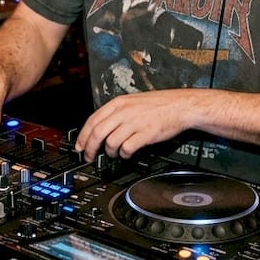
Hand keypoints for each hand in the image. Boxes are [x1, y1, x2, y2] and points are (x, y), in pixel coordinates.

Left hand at [73, 89, 192, 161]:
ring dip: (110, 152)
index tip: (80, 146)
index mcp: (118, 103)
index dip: (83, 136)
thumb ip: (116, 113)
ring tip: (114, 154)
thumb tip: (100, 128)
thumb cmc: (158, 105)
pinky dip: (124, 154)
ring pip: (111, 142)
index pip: (92, 120)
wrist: (180, 106)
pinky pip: (127, 148)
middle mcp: (124, 112)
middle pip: (98, 133)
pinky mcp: (145, 134)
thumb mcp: (132, 102)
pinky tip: (127, 154)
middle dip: (90, 148)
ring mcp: (134, 123)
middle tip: (89, 157)